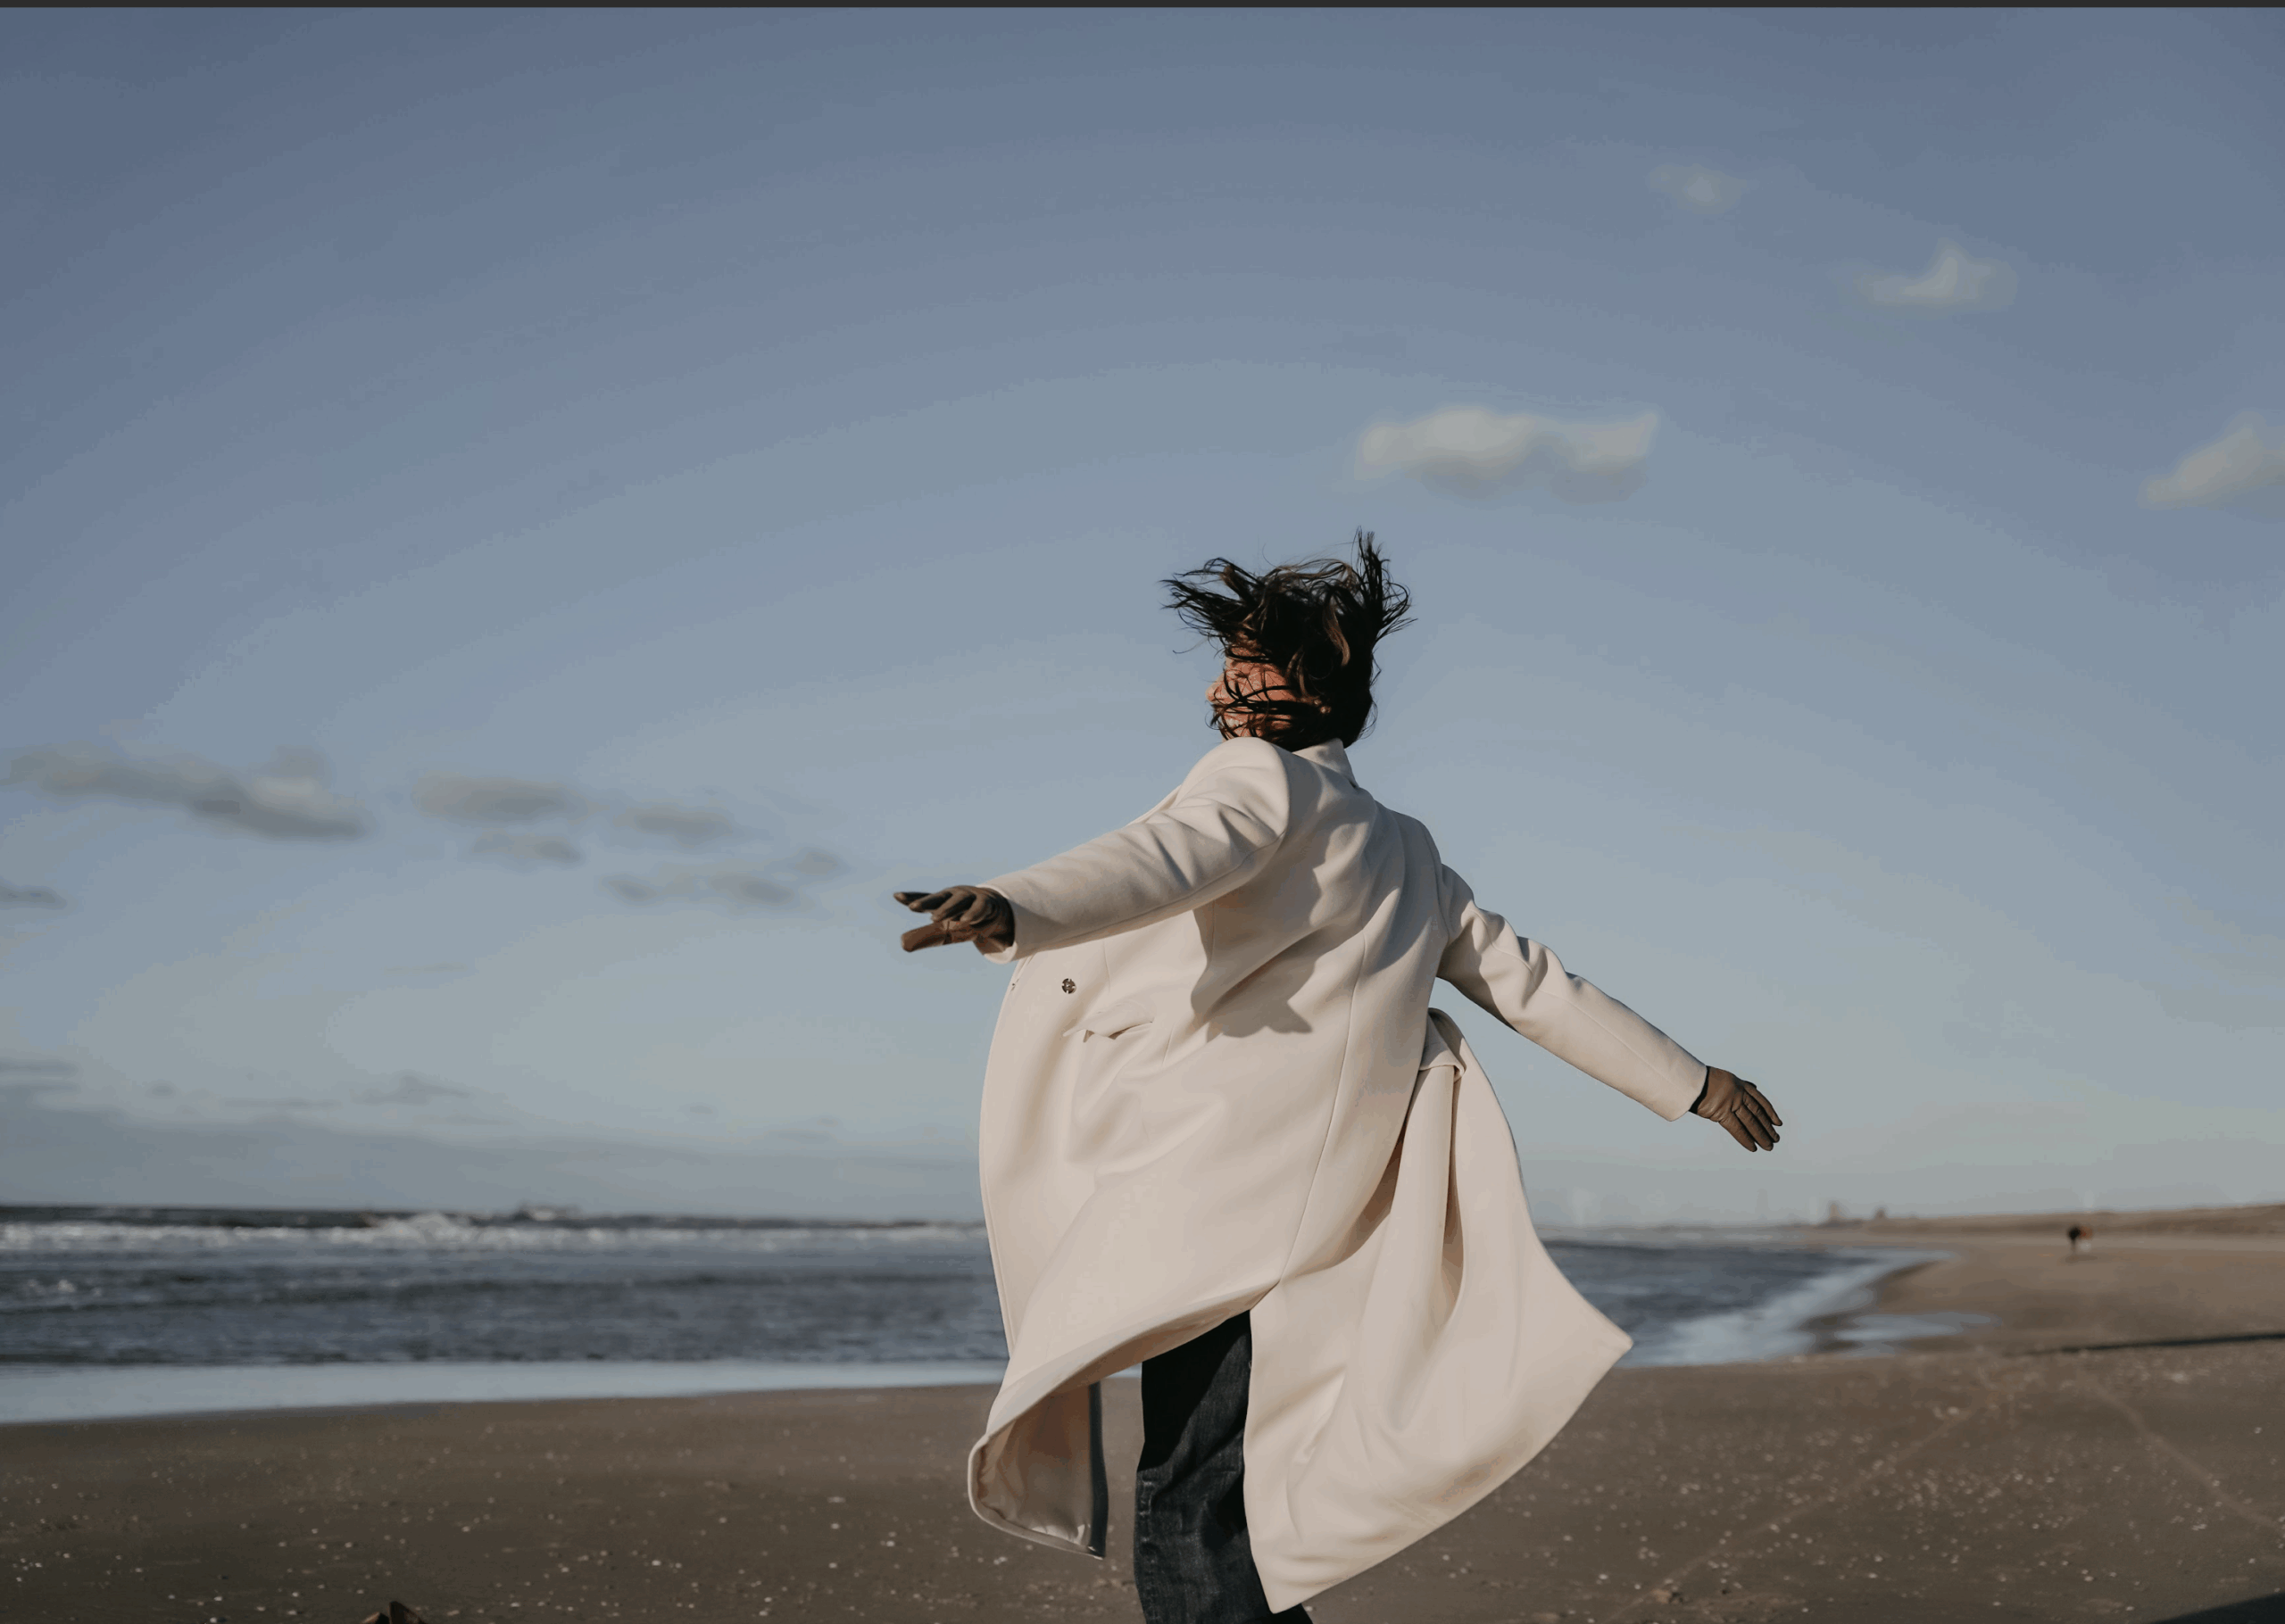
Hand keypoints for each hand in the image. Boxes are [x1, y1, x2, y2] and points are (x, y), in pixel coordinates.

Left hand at [894, 886, 1014, 952]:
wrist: (993, 907)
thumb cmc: (963, 912)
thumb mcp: (947, 920)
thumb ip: (927, 932)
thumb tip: (903, 945)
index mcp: (943, 898)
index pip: (926, 898)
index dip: (912, 897)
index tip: (898, 898)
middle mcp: (954, 895)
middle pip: (939, 898)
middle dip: (926, 902)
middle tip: (912, 908)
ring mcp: (970, 897)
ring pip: (957, 901)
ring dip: (946, 908)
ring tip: (934, 918)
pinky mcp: (986, 903)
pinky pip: (979, 907)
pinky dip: (972, 913)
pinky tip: (966, 920)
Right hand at [1692, 1067, 1781, 1151]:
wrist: (1690, 1076)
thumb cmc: (1702, 1077)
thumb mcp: (1725, 1077)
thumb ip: (1739, 1084)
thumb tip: (1753, 1086)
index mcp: (1739, 1084)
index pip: (1759, 1100)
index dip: (1770, 1113)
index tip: (1777, 1123)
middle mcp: (1739, 1093)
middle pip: (1757, 1113)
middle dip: (1767, 1127)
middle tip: (1776, 1138)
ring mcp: (1731, 1102)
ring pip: (1751, 1122)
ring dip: (1761, 1135)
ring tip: (1769, 1146)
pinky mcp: (1722, 1112)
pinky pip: (1736, 1128)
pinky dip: (1745, 1139)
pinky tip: (1753, 1148)